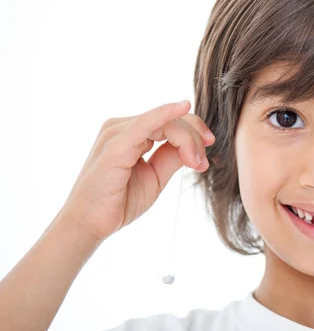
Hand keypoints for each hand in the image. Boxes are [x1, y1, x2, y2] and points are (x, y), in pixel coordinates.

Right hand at [58, 99, 213, 241]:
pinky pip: (145, 124)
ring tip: (196, 164)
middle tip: (202, 165)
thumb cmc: (119, 201)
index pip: (170, 121)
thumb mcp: (155, 176)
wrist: (90, 223)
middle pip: (172, 120)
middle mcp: (122, 127)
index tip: (206, 157)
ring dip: (188, 140)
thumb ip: (172, 158)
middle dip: (195, 139)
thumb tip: (194, 146)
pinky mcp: (116, 145)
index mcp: (131, 133)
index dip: (194, 133)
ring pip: (166, 123)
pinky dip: (165, 114)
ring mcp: (117, 133)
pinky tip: (183, 108)